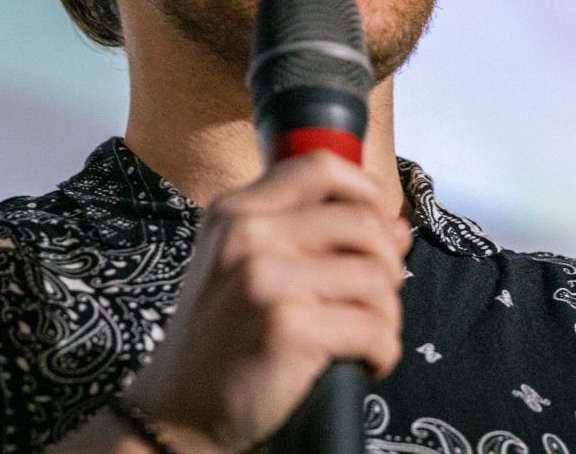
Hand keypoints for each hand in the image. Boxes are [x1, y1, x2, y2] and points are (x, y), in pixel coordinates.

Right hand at [121, 151, 410, 453]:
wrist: (178, 408)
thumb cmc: (222, 335)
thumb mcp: (247, 265)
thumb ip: (313, 235)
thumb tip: (397, 228)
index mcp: (237, 210)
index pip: (321, 166)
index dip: (367, 191)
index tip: (379, 225)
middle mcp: (248, 235)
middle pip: (363, 222)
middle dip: (389, 263)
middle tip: (377, 296)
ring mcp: (266, 279)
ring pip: (376, 277)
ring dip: (388, 314)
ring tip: (369, 335)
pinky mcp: (287, 328)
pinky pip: (374, 329)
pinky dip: (384, 352)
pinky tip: (366, 363)